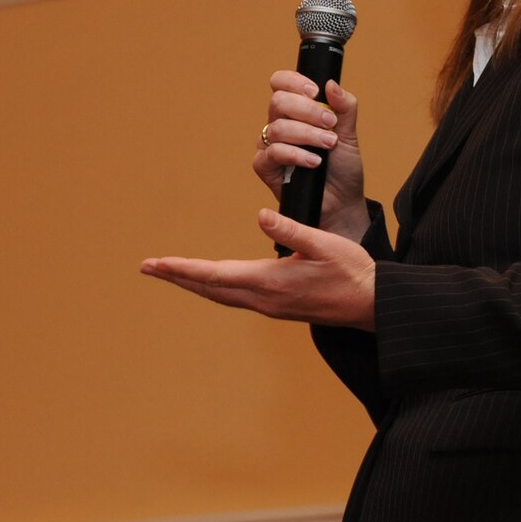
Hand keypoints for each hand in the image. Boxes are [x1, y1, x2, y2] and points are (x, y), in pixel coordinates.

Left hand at [141, 210, 376, 329]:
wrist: (373, 305)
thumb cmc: (353, 272)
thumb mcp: (325, 244)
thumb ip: (292, 229)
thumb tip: (261, 214)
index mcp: (271, 282)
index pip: (215, 274)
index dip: (183, 268)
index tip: (156, 263)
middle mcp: (264, 299)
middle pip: (210, 288)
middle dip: (178, 276)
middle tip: (148, 266)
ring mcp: (270, 306)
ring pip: (221, 295)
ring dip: (194, 283)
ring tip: (171, 273)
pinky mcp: (278, 307)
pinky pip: (235, 298)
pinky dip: (215, 288)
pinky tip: (210, 282)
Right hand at [253, 74, 367, 240]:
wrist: (342, 202)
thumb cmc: (342, 168)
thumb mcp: (350, 134)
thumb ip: (344, 108)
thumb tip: (331, 84)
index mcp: (296, 110)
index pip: (281, 83)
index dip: (294, 82)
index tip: (315, 92)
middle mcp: (279, 124)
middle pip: (278, 102)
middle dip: (308, 111)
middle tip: (331, 124)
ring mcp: (269, 145)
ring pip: (278, 128)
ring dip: (308, 134)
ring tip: (329, 145)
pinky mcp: (265, 167)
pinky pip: (273, 153)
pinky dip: (296, 155)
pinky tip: (314, 162)